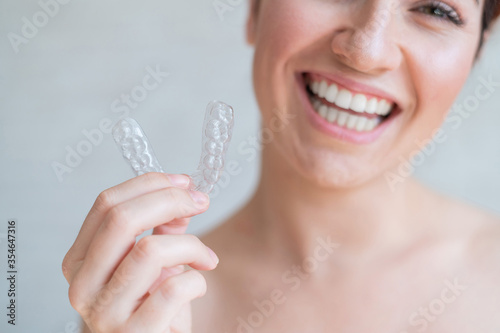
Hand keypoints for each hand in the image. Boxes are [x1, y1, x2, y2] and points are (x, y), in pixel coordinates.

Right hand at [62, 173, 218, 332]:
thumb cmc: (152, 306)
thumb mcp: (154, 262)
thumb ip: (164, 226)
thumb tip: (185, 192)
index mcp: (79, 260)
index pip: (106, 204)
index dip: (150, 184)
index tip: (184, 183)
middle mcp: (82, 285)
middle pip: (121, 219)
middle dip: (170, 200)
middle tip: (200, 201)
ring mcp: (104, 313)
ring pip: (150, 250)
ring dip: (190, 245)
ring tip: (204, 257)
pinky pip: (173, 289)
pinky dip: (196, 279)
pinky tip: (198, 284)